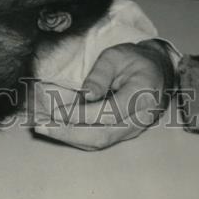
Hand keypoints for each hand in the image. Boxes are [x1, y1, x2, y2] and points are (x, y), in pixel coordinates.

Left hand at [32, 40, 173, 150]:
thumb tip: (86, 95)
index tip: (56, 111)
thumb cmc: (135, 60)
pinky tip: (57, 128)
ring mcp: (133, 130)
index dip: (81, 115)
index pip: (109, 113)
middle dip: (68, 133)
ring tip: (43, 128)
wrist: (158, 72)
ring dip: (69, 137)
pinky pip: (99, 139)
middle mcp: (139, 119)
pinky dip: (76, 136)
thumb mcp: (116, 56)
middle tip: (41, 126)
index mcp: (142, 97)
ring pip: (99, 142)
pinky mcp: (123, 133)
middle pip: (102, 136)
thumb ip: (101, 75)